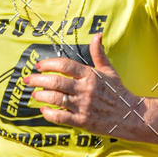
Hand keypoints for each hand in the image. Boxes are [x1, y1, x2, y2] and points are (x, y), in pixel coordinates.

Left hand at [22, 33, 145, 139]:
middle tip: (27, 80)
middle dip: (37, 80)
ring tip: (34, 94)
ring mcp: (83, 105)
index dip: (48, 64)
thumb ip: (99, 53)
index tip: (38, 65)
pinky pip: (61, 117)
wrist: (130, 115)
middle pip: (55, 81)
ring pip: (55, 99)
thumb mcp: (109, 70)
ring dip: (41, 96)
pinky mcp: (82, 121)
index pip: (65, 65)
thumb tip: (97, 34)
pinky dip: (49, 114)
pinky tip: (44, 110)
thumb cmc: (118, 92)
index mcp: (90, 75)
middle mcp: (85, 89)